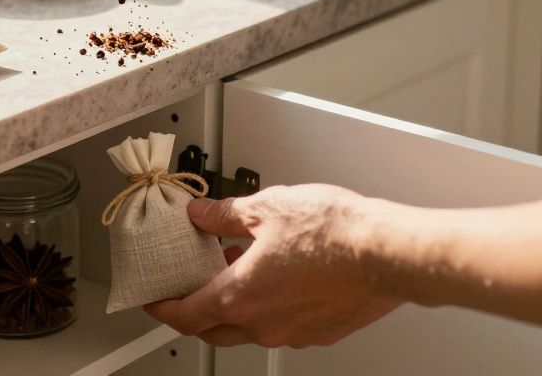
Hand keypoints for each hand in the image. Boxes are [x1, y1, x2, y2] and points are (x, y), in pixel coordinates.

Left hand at [144, 184, 400, 348]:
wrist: (387, 253)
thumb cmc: (334, 232)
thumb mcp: (267, 208)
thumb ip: (226, 215)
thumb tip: (203, 214)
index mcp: (240, 296)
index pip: (185, 315)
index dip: (162, 308)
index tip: (154, 299)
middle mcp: (263, 324)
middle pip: (212, 330)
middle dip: (194, 312)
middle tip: (187, 289)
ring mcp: (294, 333)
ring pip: (248, 329)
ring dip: (234, 306)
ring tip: (235, 269)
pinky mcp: (320, 333)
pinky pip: (281, 326)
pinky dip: (268, 307)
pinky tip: (276, 278)